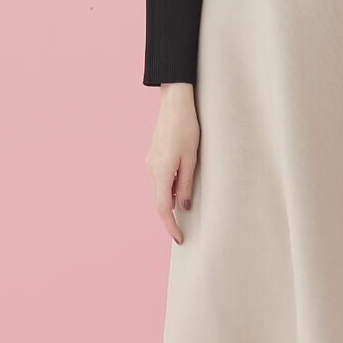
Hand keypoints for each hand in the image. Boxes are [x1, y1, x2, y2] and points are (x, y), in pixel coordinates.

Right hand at [147, 83, 199, 243]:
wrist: (174, 103)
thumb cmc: (186, 128)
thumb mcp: (192, 159)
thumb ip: (187, 184)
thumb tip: (183, 206)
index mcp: (161, 172)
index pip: (163, 208)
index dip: (170, 226)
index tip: (179, 238)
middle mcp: (152, 170)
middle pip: (159, 202)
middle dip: (170, 218)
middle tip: (183, 230)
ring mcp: (151, 163)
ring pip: (160, 190)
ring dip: (171, 201)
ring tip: (187, 206)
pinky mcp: (154, 157)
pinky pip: (161, 179)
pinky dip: (169, 188)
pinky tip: (181, 185)